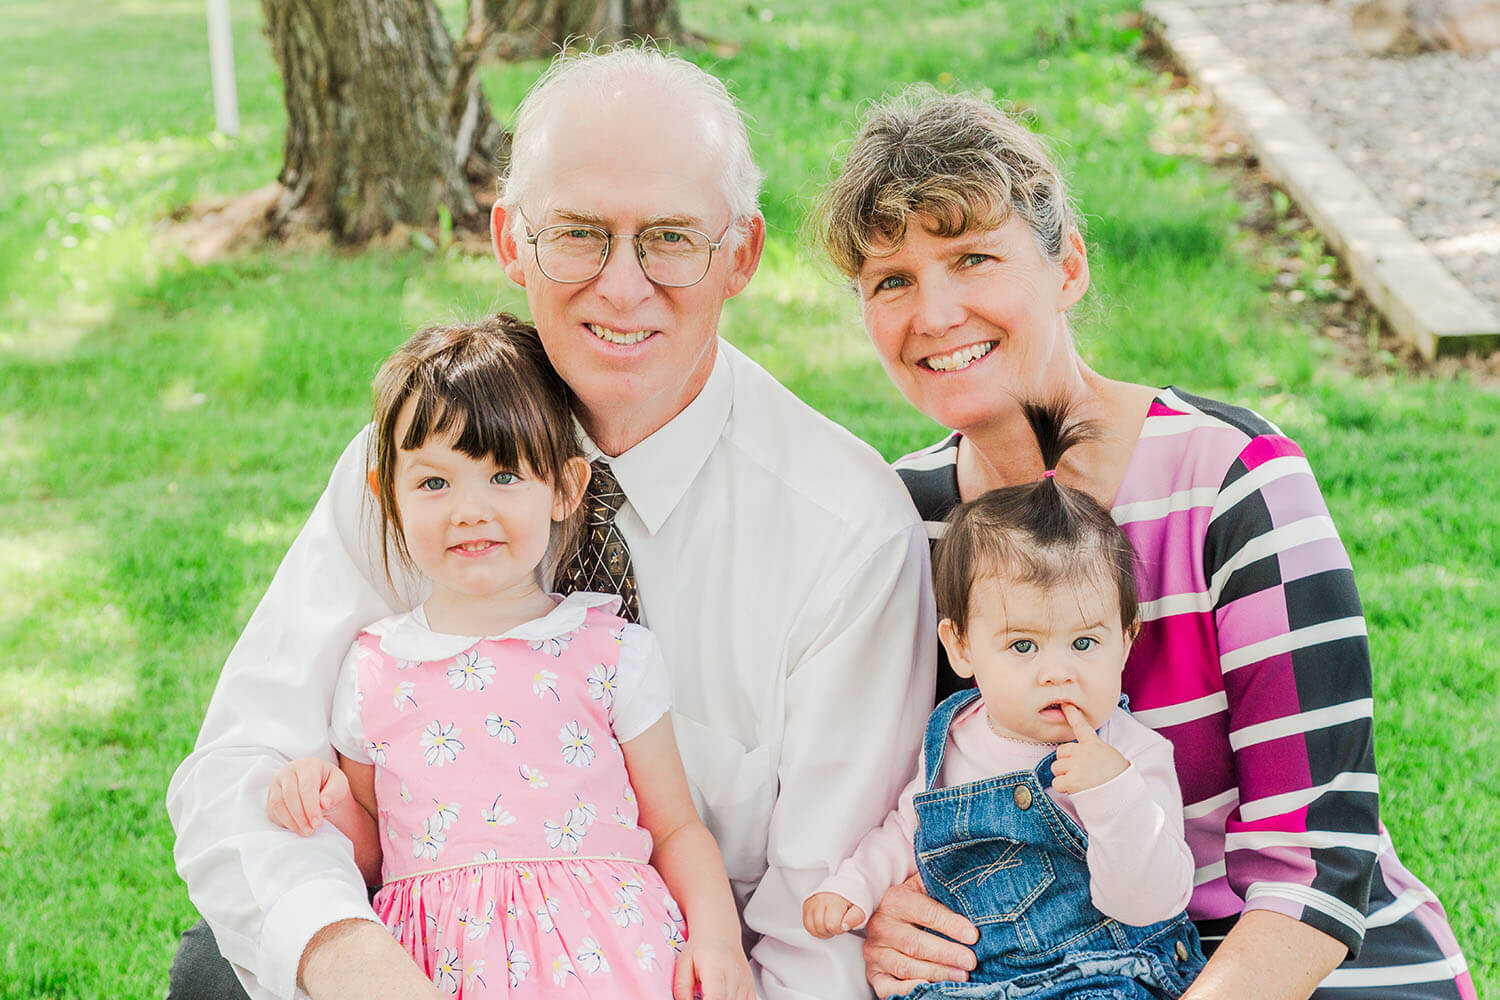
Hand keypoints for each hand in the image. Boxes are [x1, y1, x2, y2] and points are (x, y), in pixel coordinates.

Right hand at [267, 757, 349, 835]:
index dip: (311, 807)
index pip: (307, 787)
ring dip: (291, 821)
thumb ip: (335, 792)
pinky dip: (284, 822)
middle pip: (290, 795)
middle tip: (311, 830)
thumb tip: (324, 804)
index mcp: (308, 765)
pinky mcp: (271, 796)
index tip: (317, 823)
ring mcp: (276, 783)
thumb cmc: (330, 784)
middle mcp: (289, 771)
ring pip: (278, 804)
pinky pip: (272, 811)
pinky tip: (296, 828)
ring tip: (305, 832)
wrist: (318, 786)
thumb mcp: (339, 785)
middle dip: (301, 816)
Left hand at [672, 934, 752, 999]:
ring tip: (710, 997)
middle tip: (702, 998)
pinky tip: (726, 999)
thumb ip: (682, 989)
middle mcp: (734, 976)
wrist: (720, 933)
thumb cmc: (699, 949)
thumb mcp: (683, 964)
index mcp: (715, 969)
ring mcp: (745, 983)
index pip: (716, 997)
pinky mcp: (751, 988)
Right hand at [803, 891, 864, 938]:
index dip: (839, 929)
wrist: (845, 887)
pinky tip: (824, 924)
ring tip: (831, 923)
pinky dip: (815, 929)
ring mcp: (811, 902)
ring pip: (812, 928)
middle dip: (831, 930)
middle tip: (838, 923)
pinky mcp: (806, 905)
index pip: (831, 925)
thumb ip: (855, 918)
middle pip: (820, 928)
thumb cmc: (852, 899)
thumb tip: (845, 926)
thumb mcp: (860, 908)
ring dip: (822, 931)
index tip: (844, 923)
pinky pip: (807, 925)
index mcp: (834, 900)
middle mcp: (820, 899)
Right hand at [862, 874, 977, 997]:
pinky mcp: (874, 974)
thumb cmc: (917, 903)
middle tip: (970, 961)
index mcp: (895, 900)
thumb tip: (975, 897)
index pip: (926, 913)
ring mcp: (875, 951)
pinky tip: (930, 988)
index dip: (950, 925)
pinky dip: (908, 990)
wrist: (889, 917)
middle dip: (946, 954)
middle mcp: (881, 926)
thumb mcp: (926, 889)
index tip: (973, 936)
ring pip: (905, 967)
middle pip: (915, 943)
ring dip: (936, 973)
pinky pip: (888, 988)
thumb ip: (944, 890)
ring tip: (961, 975)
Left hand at [1050, 703, 1128, 795]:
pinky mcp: (1072, 780)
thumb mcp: (1108, 755)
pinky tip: (1076, 789)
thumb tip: (1079, 754)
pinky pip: (1057, 783)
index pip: (1081, 725)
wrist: (1123, 793)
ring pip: (1056, 768)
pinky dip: (1064, 788)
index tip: (1065, 704)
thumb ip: (1092, 750)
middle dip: (1066, 762)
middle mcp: (1082, 752)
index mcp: (1093, 744)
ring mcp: (1076, 765)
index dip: (1071, 713)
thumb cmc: (1117, 776)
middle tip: (1080, 771)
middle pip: (1060, 752)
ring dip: (1064, 776)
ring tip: (1081, 781)